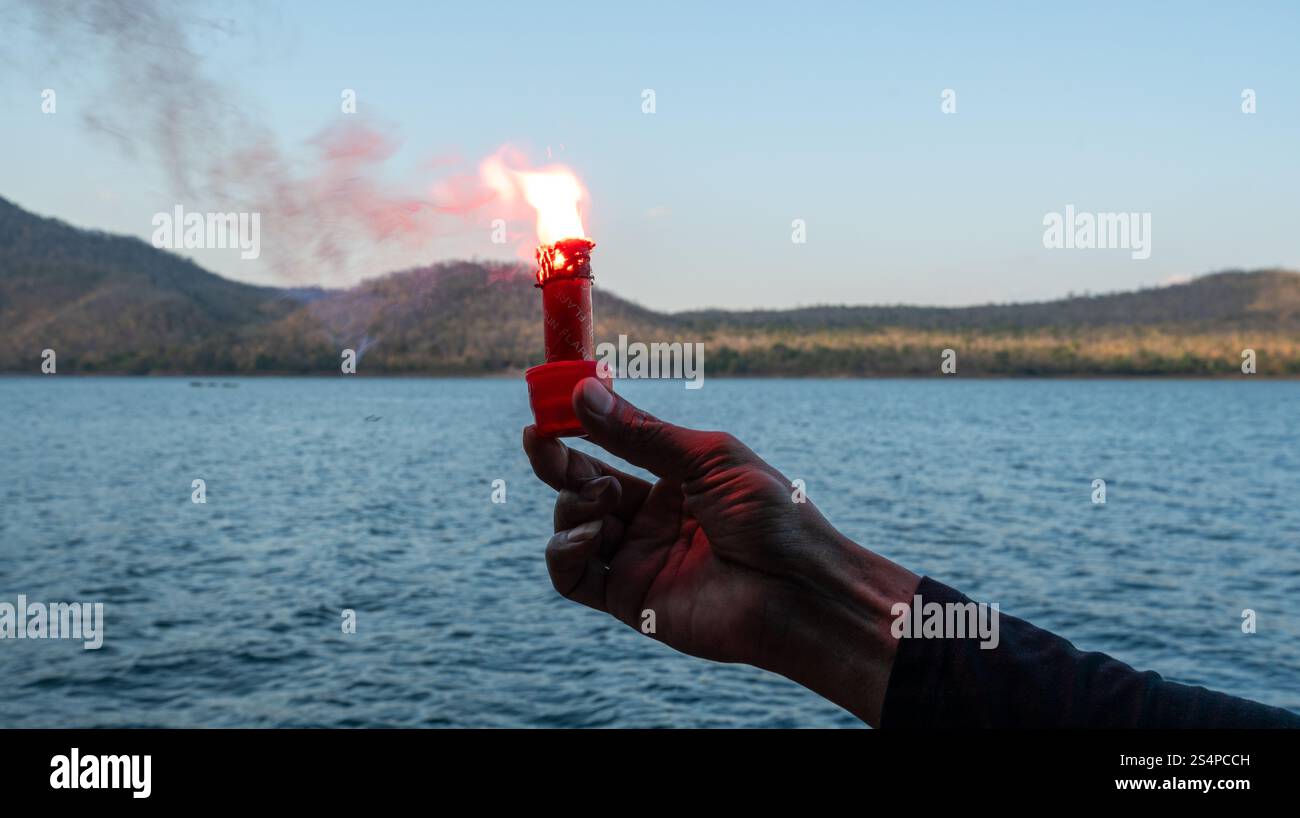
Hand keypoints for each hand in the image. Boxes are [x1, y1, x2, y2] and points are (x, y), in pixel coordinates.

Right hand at [522, 378, 919, 724]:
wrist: (800, 590)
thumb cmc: (772, 517)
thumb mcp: (708, 459)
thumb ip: (641, 432)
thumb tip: (583, 391)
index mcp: (673, 479)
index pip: (609, 447)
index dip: (575, 428)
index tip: (547, 407)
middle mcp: (650, 517)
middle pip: (580, 484)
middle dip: (556, 461)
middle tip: (539, 439)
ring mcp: (637, 558)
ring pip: (570, 525)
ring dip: (571, 504)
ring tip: (603, 496)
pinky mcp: (628, 599)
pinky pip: (571, 576)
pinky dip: (564, 551)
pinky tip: (590, 535)